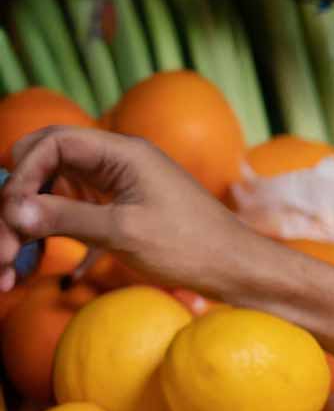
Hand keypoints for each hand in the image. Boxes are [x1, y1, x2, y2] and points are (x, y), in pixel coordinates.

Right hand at [0, 128, 282, 303]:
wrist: (233, 267)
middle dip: (15, 198)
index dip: (23, 174)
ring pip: (49, 189)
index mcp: (123, 152)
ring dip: (23, 222)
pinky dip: (42, 234)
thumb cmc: (189, 246)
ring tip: (7, 266)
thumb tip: (12, 209)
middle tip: (3, 244)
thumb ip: (66, 218)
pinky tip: (25, 266)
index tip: (10, 214)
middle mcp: (116, 160)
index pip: (54, 143)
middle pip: (44, 162)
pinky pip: (64, 211)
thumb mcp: (123, 232)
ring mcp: (113, 183)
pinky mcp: (113, 207)